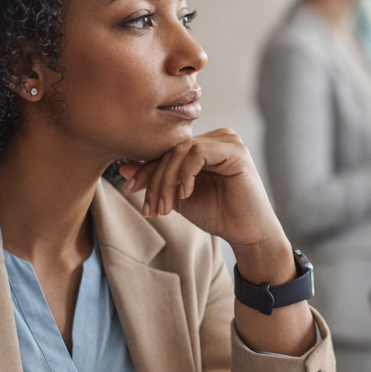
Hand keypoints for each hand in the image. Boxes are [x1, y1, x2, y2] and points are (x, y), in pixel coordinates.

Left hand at [119, 130, 313, 355]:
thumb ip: (157, 180)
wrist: (246, 234)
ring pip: (181, 150)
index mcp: (205, 145)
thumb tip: (123, 166)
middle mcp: (218, 137)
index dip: (147, 169)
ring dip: (167, 180)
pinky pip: (198, 153)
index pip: (168, 150)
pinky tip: (186, 194)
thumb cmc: (218, 215)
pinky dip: (185, 174)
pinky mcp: (235, 151)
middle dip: (155, 179)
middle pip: (172, 149)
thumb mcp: (178, 196)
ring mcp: (228, 141)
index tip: (131, 190)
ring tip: (165, 207)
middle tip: (150, 208)